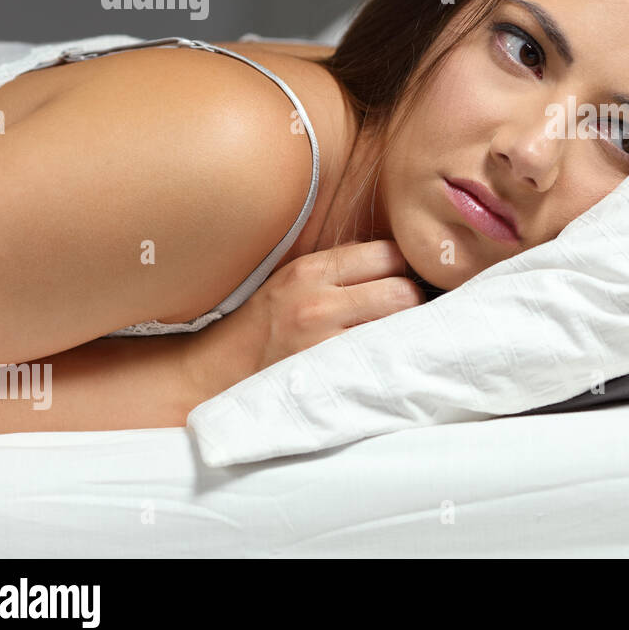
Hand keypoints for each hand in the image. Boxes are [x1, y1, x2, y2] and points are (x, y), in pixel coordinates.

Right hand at [253, 239, 424, 371]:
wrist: (216, 371)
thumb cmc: (264, 324)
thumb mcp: (292, 279)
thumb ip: (340, 264)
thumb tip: (392, 256)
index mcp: (311, 270)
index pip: (388, 254)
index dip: (401, 267)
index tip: (399, 280)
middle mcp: (317, 303)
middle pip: (402, 291)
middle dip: (411, 301)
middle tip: (405, 314)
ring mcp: (322, 343)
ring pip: (398, 327)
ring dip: (406, 332)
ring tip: (397, 337)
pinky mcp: (327, 375)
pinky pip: (381, 360)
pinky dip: (391, 359)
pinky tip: (385, 360)